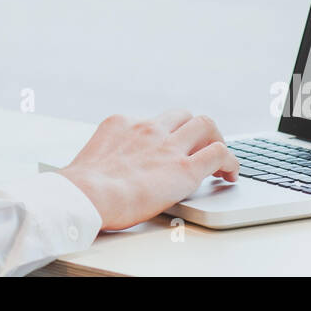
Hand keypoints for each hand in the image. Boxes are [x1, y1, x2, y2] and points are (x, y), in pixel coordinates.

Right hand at [59, 109, 238, 230]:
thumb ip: (106, 159)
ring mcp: (167, 145)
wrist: (85, 196)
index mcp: (121, 124)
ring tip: (219, 159)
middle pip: (183, 115)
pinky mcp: (184, 168)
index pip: (153, 120)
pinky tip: (230, 174)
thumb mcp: (90, 159)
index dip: (166, 134)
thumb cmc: (80, 188)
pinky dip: (230, 161)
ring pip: (205, 125)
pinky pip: (219, 153)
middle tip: (198, 148)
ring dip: (214, 139)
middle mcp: (147, 128)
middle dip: (194, 130)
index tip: (168, 147)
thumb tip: (104, 176)